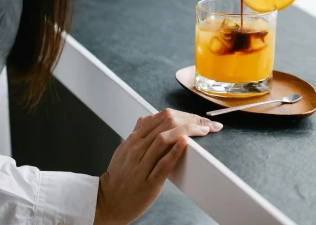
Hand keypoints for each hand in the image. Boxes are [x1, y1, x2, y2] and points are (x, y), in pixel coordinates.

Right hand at [93, 109, 222, 224]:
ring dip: (187, 131)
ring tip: (203, 130)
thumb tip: (145, 119)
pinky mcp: (148, 183)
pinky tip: (185, 143)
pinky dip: (175, 152)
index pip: (161, 117)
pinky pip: (163, 164)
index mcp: (134, 139)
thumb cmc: (119, 177)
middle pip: (165, 124)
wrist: (108, 201)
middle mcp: (137, 148)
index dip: (183, 114)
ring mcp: (142, 165)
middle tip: (207, 124)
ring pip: (164, 139)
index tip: (198, 118)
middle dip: (190, 121)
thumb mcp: (124, 150)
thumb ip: (136, 134)